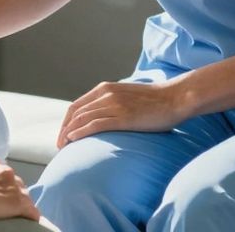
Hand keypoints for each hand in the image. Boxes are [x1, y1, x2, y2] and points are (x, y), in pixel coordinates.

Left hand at [56, 79, 192, 147]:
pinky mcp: (122, 116)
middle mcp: (106, 94)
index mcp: (105, 88)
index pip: (76, 106)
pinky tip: (73, 140)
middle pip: (75, 113)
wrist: (175, 98)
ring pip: (82, 119)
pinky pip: (94, 125)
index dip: (66, 121)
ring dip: (69, 134)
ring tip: (64, 147)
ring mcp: (114, 105)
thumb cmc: (155, 100)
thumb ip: (112, 103)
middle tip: (60, 145)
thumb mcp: (127, 96)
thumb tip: (102, 117)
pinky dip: (80, 133)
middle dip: (64, 130)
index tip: (63, 134)